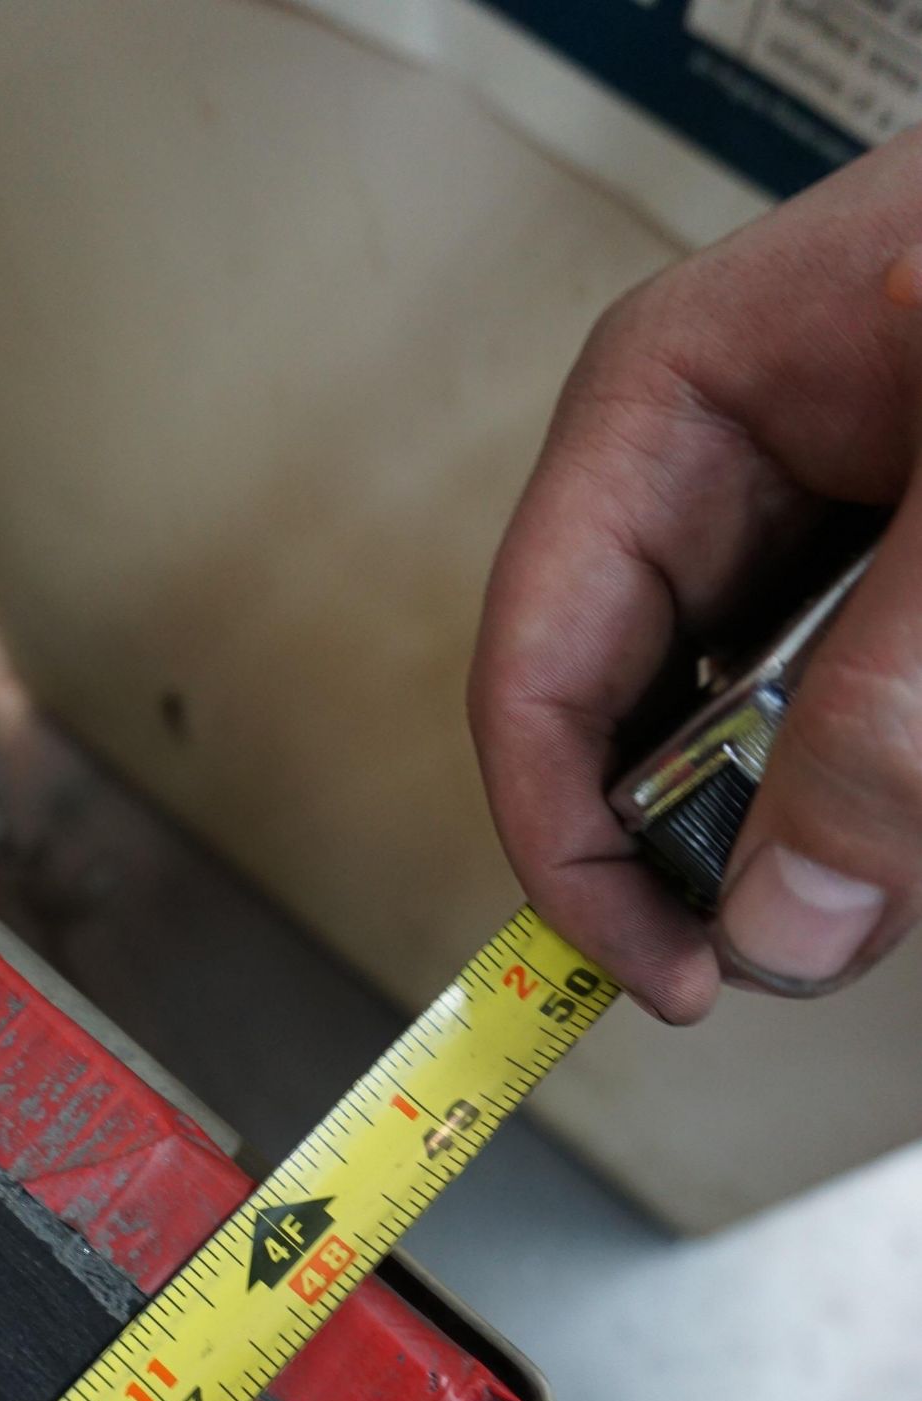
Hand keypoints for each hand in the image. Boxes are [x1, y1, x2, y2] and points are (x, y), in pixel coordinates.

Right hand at [469, 127, 921, 1022]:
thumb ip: (889, 703)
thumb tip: (786, 918)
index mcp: (662, 410)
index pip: (534, 670)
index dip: (569, 848)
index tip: (666, 973)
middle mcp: (701, 478)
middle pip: (632, 725)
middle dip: (721, 845)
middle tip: (825, 923)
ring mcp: (790, 526)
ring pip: (742, 743)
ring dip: (820, 817)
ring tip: (901, 832)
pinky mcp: (871, 572)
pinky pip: (834, 716)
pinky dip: (880, 777)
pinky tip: (913, 776)